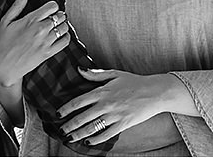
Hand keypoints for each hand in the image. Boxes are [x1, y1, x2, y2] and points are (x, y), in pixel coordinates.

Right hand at [0, 0, 70, 88]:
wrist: (3, 67)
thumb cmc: (2, 44)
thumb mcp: (5, 21)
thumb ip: (17, 5)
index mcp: (31, 19)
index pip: (52, 6)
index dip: (52, 7)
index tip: (49, 11)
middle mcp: (40, 29)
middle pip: (60, 16)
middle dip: (58, 16)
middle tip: (53, 19)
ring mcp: (45, 42)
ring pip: (64, 28)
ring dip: (62, 26)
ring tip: (56, 28)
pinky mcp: (48, 53)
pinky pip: (65, 42)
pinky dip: (65, 37)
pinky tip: (60, 37)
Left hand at [59, 68, 177, 145]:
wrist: (154, 92)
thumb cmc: (134, 82)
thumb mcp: (114, 74)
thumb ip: (95, 74)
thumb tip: (79, 69)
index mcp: (102, 91)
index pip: (78, 101)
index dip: (66, 108)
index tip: (58, 113)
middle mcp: (106, 104)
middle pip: (82, 117)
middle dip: (69, 125)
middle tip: (61, 130)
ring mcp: (114, 115)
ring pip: (92, 128)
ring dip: (79, 134)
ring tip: (70, 138)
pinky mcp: (123, 124)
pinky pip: (106, 134)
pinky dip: (96, 140)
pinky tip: (88, 142)